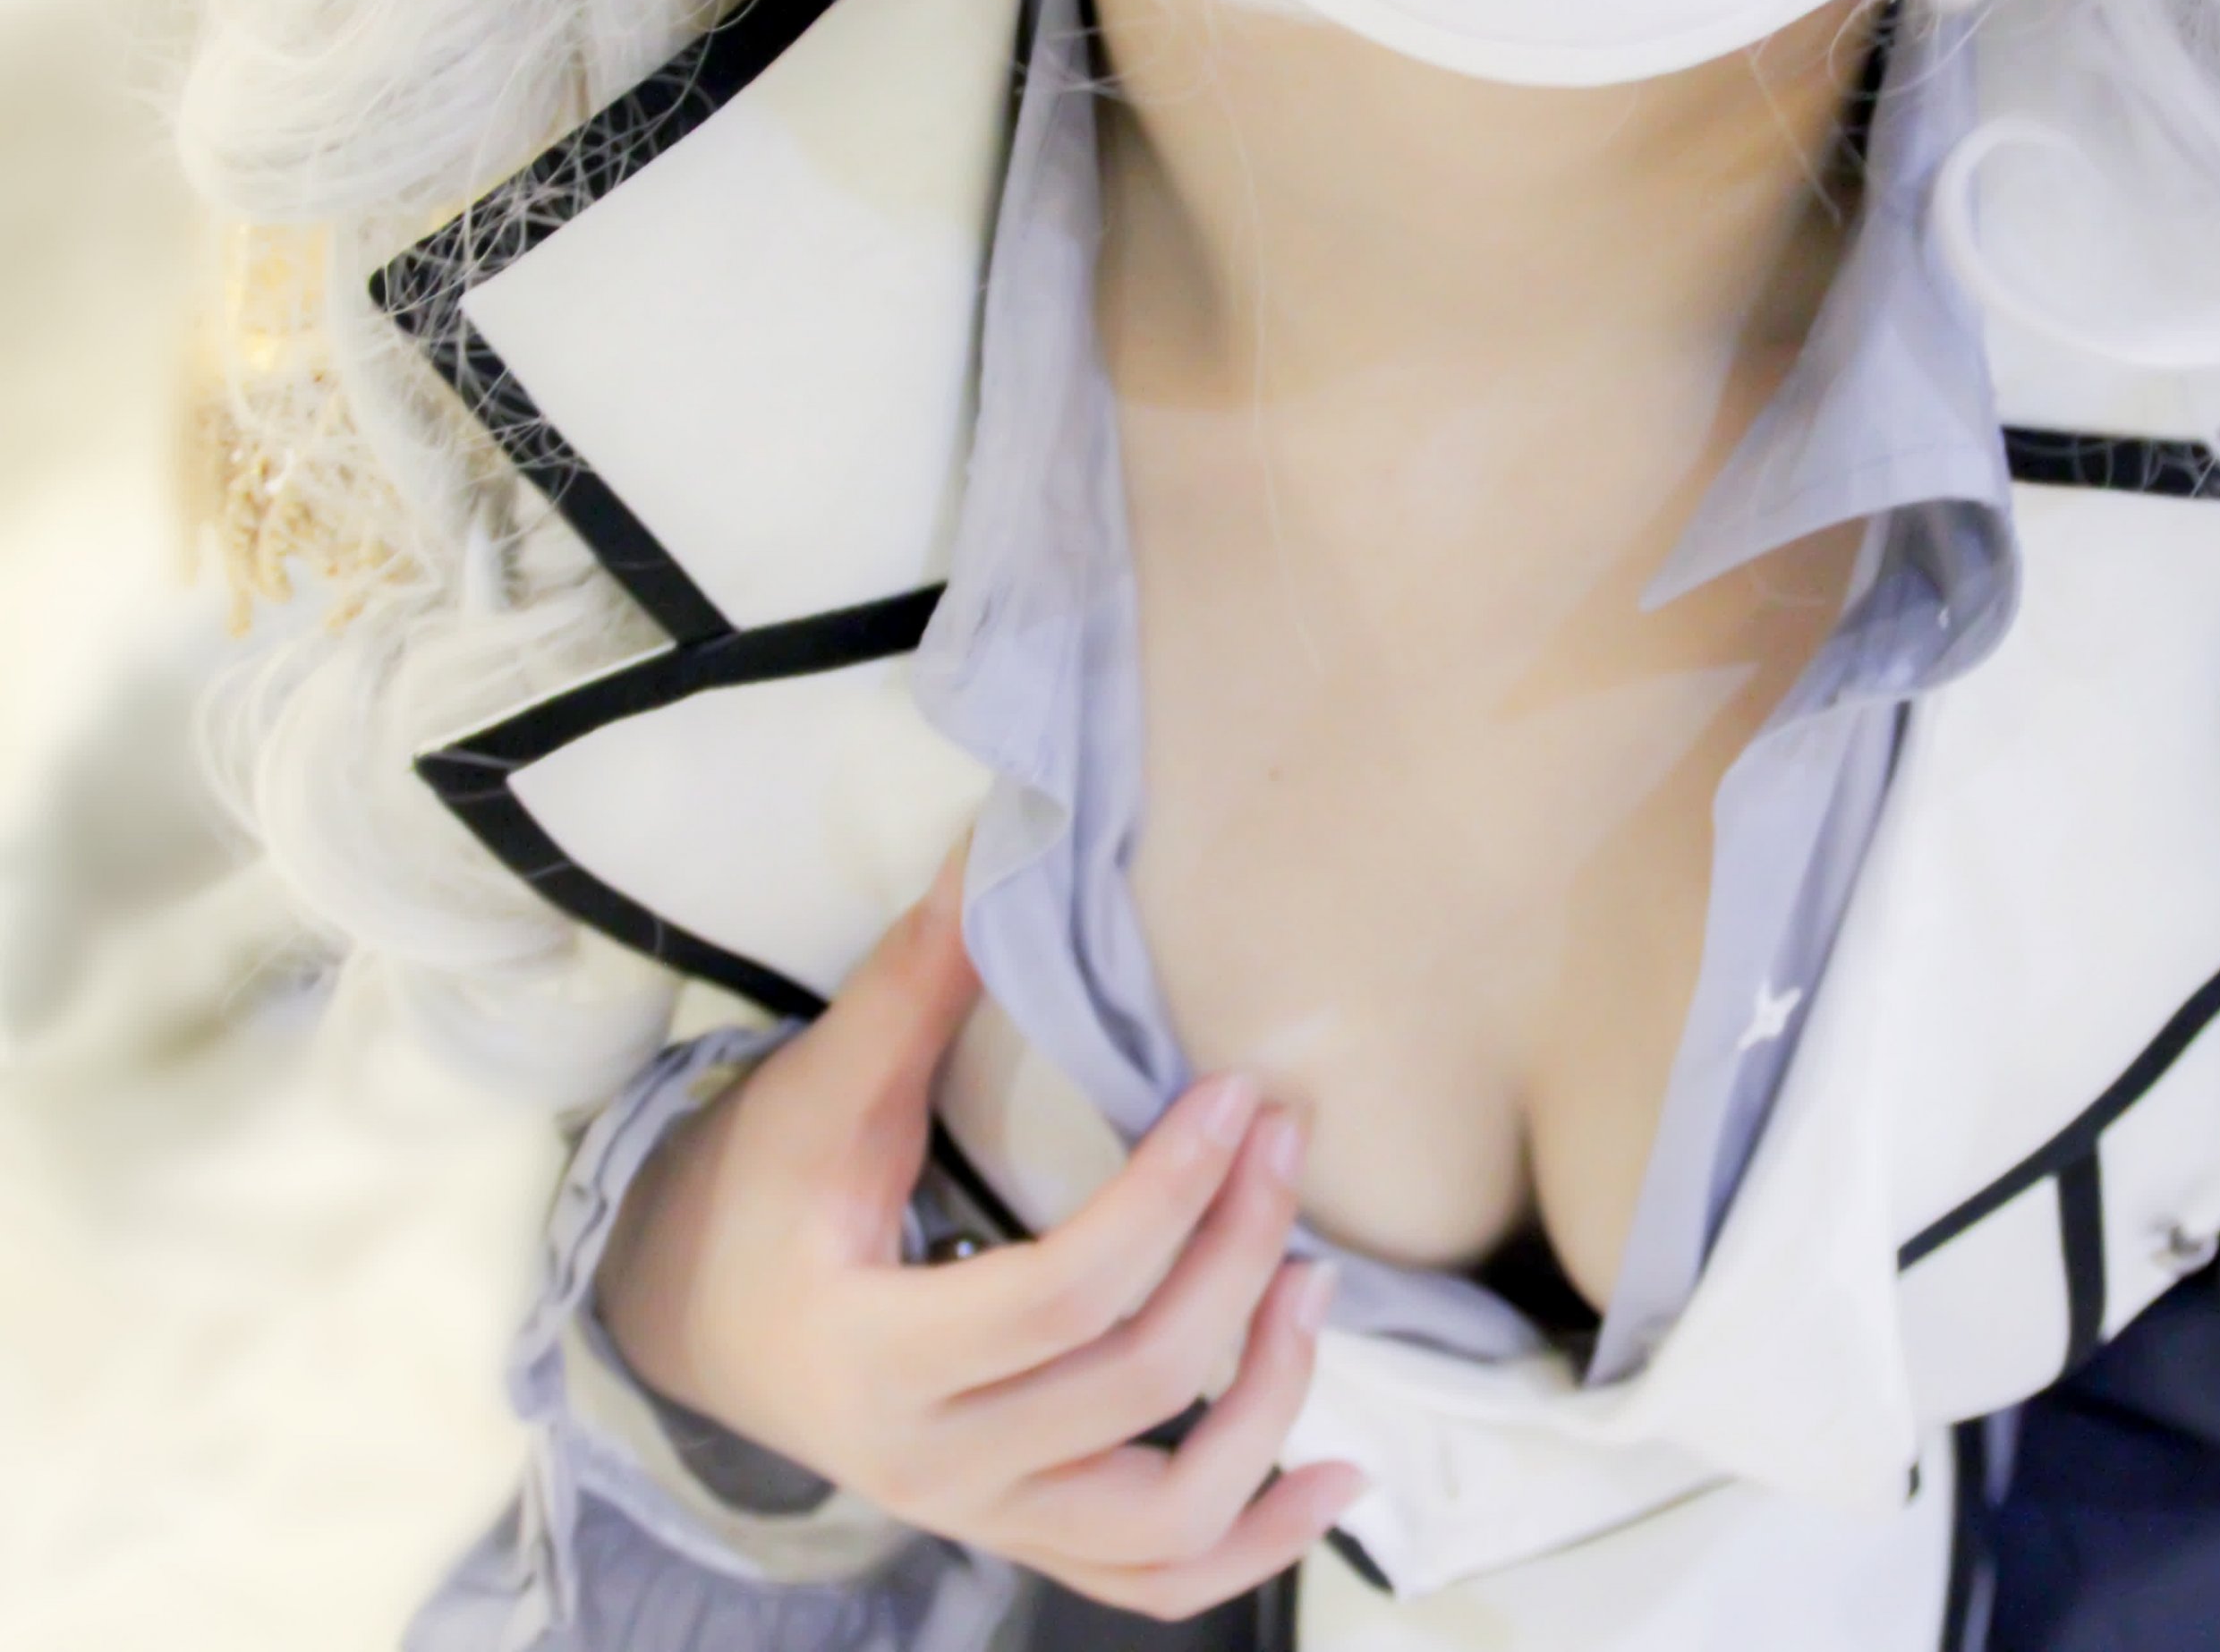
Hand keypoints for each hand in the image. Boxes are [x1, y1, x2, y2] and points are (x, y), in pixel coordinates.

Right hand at [594, 853, 1362, 1618]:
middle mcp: (931, 1465)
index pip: (1065, 1293)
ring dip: (1268, 1406)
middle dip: (1238, 1257)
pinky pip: (1151, 1583)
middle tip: (1286, 1148)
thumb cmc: (756, 1198)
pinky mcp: (1019, 1535)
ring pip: (1163, 1517)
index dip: (1172, 1196)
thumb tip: (1004, 837)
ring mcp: (981, 1518)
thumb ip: (918, 983)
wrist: (690, 1328)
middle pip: (1136, 1386)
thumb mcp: (819, 1092)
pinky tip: (1335, 1483)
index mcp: (873, 1356)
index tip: (1238, 1100)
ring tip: (1318, 1288)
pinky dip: (1252, 1545)